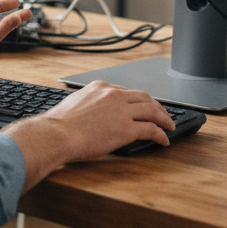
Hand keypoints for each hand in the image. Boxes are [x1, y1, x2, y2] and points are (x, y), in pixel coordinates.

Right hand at [6, 81, 174, 191]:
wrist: (56, 134)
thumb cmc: (58, 125)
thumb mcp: (74, 104)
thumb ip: (87, 104)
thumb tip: (90, 114)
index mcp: (100, 87)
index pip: (126, 91)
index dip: (137, 100)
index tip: (141, 106)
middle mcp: (114, 95)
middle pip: (144, 97)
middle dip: (156, 105)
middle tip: (162, 113)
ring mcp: (122, 111)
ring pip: (152, 111)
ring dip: (164, 118)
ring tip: (170, 126)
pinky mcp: (127, 129)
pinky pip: (151, 130)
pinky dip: (161, 134)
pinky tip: (164, 140)